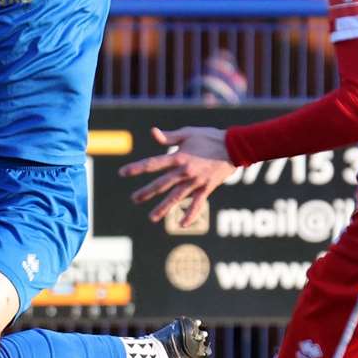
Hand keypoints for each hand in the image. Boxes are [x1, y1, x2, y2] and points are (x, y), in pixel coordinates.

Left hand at [119, 126, 234, 226]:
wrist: (235, 146)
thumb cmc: (210, 137)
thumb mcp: (188, 133)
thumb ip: (170, 137)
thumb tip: (153, 133)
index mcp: (178, 157)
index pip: (153, 163)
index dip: (136, 168)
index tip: (122, 173)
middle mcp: (185, 171)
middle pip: (161, 184)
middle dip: (146, 192)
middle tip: (134, 199)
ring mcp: (196, 181)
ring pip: (176, 197)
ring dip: (163, 208)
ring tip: (152, 218)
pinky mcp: (207, 188)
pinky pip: (197, 204)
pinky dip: (190, 215)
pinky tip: (182, 224)